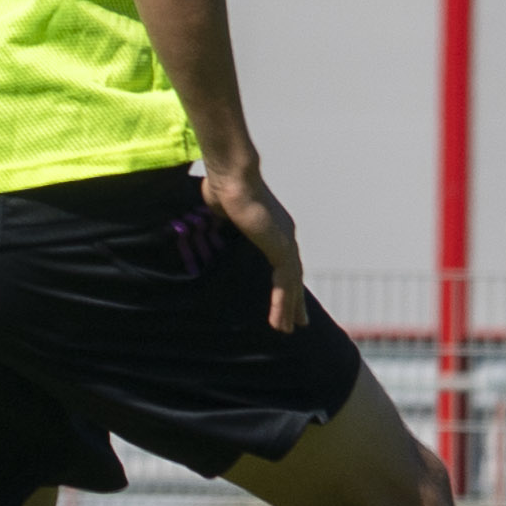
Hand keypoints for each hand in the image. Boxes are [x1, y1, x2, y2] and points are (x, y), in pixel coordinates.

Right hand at [205, 164, 308, 334]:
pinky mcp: (281, 249)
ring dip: (290, 308)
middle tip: (298, 322)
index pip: (281, 261)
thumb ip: (220, 223)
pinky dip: (283, 304)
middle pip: (293, 276)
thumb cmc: (222, 184)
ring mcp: (286, 242)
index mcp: (272, 227)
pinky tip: (281, 323)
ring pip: (291, 284)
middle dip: (294, 300)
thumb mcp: (218, 211)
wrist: (231, 175)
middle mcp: (285, 235)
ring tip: (288, 330)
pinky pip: (284, 284)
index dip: (283, 281)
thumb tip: (207, 227)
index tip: (283, 297)